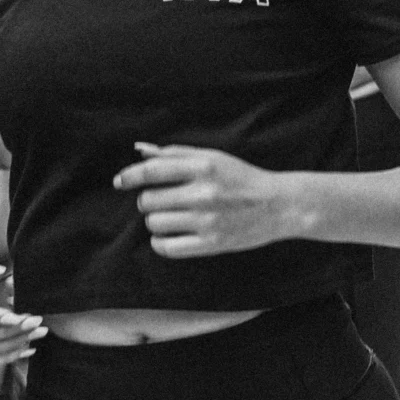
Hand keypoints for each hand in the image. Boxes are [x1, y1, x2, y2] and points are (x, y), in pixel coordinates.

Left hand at [115, 144, 291, 257]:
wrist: (279, 205)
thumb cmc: (242, 178)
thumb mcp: (213, 157)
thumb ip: (177, 154)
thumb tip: (141, 152)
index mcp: (204, 166)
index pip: (153, 171)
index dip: (130, 176)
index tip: (119, 182)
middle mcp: (204, 193)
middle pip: (149, 200)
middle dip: (149, 200)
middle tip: (162, 200)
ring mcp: (208, 220)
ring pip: (155, 223)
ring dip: (155, 221)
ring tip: (170, 217)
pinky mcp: (212, 243)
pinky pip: (167, 248)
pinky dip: (160, 242)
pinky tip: (168, 236)